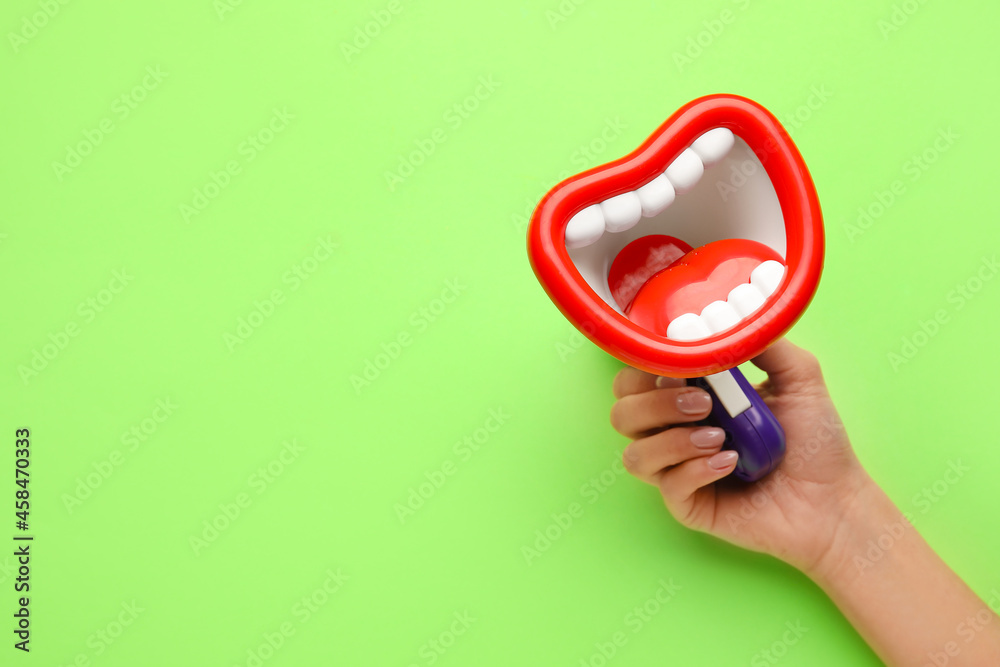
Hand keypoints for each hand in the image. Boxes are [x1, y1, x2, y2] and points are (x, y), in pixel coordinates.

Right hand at [610, 338, 871, 575]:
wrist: (835, 498)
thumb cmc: (816, 442)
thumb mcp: (798, 376)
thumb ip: (765, 341)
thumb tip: (729, 315)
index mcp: (690, 398)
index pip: (636, 379)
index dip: (646, 369)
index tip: (681, 366)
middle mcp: (676, 433)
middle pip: (622, 413)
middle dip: (655, 402)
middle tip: (704, 404)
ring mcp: (678, 471)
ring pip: (634, 454)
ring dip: (673, 440)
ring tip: (720, 437)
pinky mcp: (689, 506)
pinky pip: (668, 485)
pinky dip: (696, 469)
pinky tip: (730, 463)